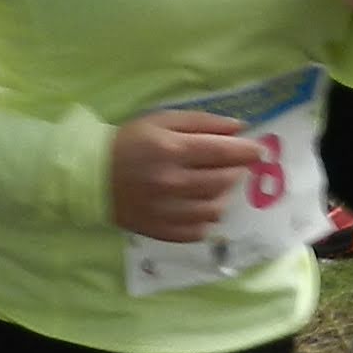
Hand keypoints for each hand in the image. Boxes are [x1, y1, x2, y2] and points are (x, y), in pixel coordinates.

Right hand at [109, 110, 267, 237]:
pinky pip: (198, 231)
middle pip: (223, 181)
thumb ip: (202, 122)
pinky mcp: (160, 230)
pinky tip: (201, 206)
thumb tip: (239, 127)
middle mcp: (172, 183)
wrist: (92, 175)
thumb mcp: (162, 120)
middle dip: (237, 172)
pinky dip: (207, 219)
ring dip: (224, 195)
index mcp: (172, 151)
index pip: (223, 153)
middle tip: (236, 165)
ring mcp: (166, 211)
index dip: (247, 152)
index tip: (259, 151)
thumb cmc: (131, 141)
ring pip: (214, 208)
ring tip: (217, 185)